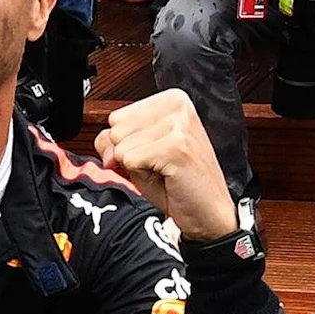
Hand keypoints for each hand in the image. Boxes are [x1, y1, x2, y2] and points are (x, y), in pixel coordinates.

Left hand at [94, 89, 237, 241]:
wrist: (208, 212)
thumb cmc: (179, 184)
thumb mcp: (140, 156)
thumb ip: (115, 141)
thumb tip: (106, 145)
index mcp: (171, 100)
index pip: (116, 117)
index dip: (126, 143)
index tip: (152, 155)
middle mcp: (177, 106)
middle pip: (116, 129)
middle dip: (130, 154)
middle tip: (159, 165)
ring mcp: (179, 124)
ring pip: (122, 146)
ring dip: (138, 167)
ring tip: (164, 171)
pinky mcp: (177, 146)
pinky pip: (131, 160)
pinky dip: (142, 176)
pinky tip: (167, 177)